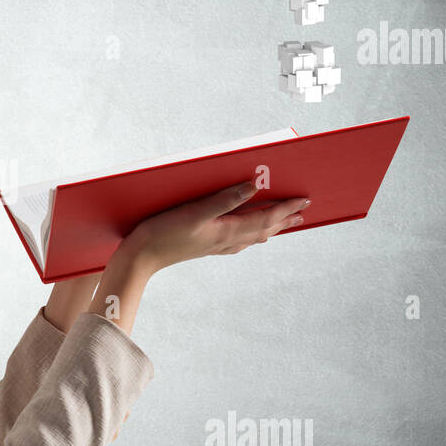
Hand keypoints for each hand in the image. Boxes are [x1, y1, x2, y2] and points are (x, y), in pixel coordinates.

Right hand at [124, 179, 309, 274]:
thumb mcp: (194, 212)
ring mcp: (216, 246)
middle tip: (302, 213)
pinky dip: (250, 236)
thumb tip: (253, 187)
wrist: (141, 258)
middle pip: (263, 229)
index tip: (304, 200)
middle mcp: (226, 241)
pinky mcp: (205, 247)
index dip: (285, 208)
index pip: (264, 218)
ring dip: (269, 229)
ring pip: (251, 237)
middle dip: (283, 220)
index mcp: (227, 231)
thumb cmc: (164, 233)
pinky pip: (237, 241)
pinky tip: (245, 238)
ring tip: (282, 224)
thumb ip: (224, 199)